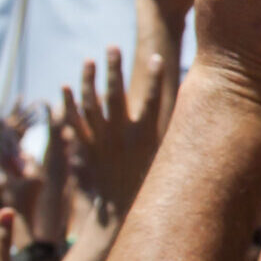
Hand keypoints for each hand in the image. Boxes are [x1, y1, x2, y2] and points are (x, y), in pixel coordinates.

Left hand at [60, 48, 169, 220]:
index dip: (155, 77)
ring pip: (90, 104)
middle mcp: (120, 135)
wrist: (118, 214)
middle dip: (113, 68)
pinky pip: (73, 122)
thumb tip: (197, 123)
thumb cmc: (149, 189)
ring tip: (88, 60)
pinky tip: (64, 88)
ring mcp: (99, 140)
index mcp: (145, 137)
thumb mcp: (167, 163)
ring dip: (88, 80)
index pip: (153, 99)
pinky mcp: (85, 148)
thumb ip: (175, 141)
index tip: (156, 57)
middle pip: (115, 94)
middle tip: (112, 46)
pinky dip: (66, 105)